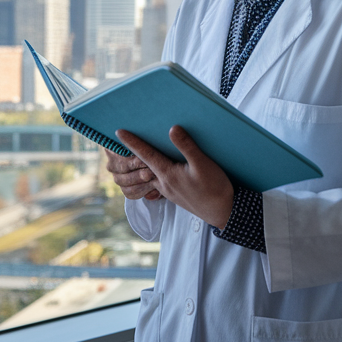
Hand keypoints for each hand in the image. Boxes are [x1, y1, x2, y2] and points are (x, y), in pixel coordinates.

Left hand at [116, 126, 233, 228]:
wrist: (223, 212)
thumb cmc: (214, 188)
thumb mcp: (202, 164)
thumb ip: (186, 146)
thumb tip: (172, 129)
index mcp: (168, 174)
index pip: (146, 154)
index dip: (132, 142)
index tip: (118, 131)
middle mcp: (164, 183)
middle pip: (144, 164)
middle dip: (133, 152)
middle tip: (125, 138)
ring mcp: (169, 190)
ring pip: (152, 173)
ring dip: (144, 163)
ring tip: (140, 151)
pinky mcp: (176, 194)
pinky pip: (159, 180)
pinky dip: (155, 170)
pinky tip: (161, 166)